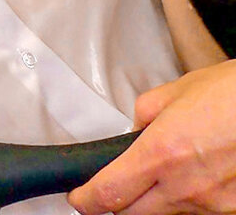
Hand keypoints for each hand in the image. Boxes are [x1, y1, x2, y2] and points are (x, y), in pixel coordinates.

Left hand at [68, 59, 235, 214]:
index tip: (79, 197)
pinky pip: (203, 210)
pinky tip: (203, 172)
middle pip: (132, 214)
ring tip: (176, 165)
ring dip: (160, 197)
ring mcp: (214, 204)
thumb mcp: (175, 91)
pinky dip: (193, 196)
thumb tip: (135, 131)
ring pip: (169, 213)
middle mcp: (185, 186)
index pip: (108, 194)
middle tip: (118, 185)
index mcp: (160, 153)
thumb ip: (145, 115)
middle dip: (118, 202)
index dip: (85, 200)